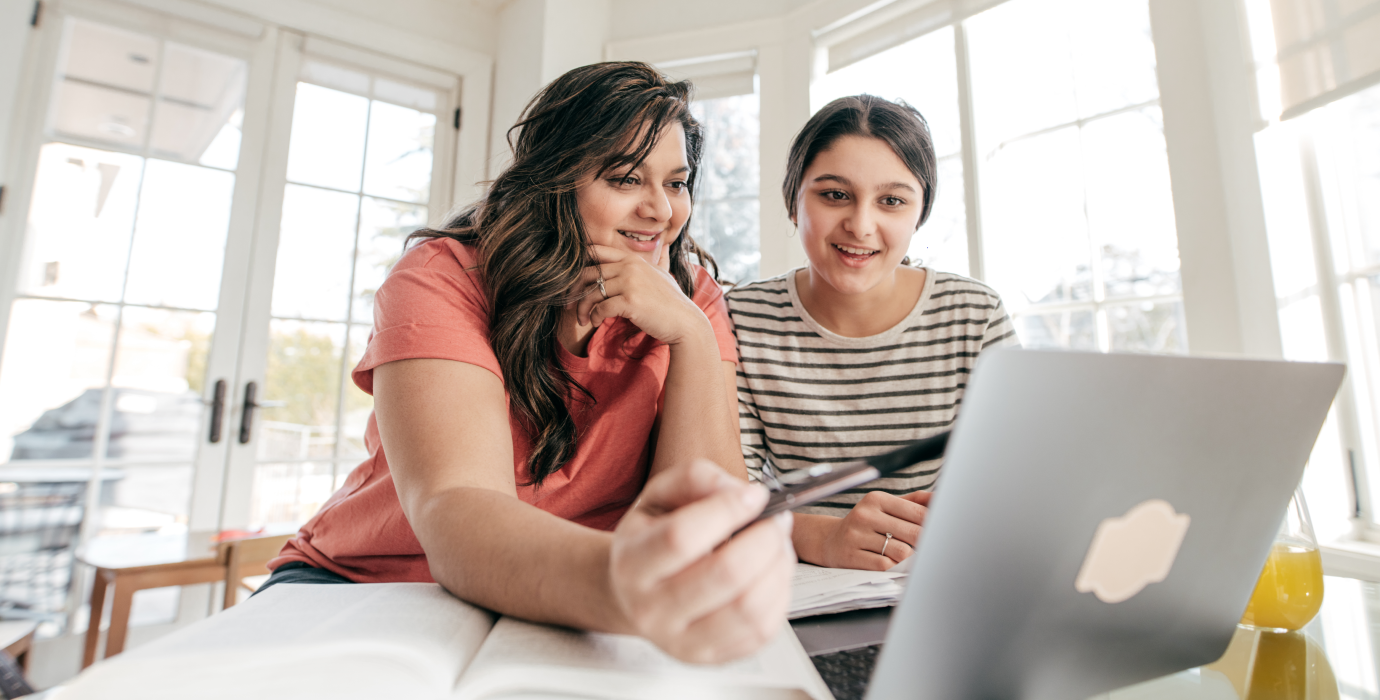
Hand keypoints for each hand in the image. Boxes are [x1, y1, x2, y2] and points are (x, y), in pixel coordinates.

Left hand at [574, 243, 708, 344]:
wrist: (685, 321)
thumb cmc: (671, 302)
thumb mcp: (658, 275)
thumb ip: (643, 267)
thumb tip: (637, 260)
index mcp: (633, 259)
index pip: (596, 251)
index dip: (578, 264)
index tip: (572, 281)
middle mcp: (630, 267)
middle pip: (588, 273)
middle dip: (575, 290)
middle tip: (570, 304)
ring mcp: (630, 283)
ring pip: (592, 293)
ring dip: (583, 309)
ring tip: (583, 320)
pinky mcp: (630, 302)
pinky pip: (601, 308)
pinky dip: (595, 317)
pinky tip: (595, 323)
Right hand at [610, 459, 795, 663]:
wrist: (636, 593)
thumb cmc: (653, 538)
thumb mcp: (660, 495)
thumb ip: (697, 479)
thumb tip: (740, 492)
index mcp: (632, 563)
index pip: (682, 537)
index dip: (727, 510)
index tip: (754, 495)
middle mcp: (652, 609)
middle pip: (725, 574)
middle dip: (765, 538)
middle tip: (777, 519)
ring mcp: (682, 641)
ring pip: (750, 608)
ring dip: (778, 568)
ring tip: (778, 545)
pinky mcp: (712, 657)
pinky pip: (761, 632)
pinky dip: (779, 596)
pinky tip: (771, 574)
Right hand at [806, 491, 929, 570]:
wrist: (830, 541)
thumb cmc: (867, 524)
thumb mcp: (886, 507)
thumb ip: (914, 502)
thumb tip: (941, 499)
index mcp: (877, 499)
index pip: (918, 513)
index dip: (934, 526)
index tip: (941, 533)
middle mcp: (865, 514)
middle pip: (913, 533)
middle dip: (924, 543)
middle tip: (928, 548)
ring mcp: (856, 536)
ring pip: (902, 552)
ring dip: (910, 558)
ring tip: (907, 556)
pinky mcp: (852, 556)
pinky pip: (886, 566)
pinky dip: (894, 567)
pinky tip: (892, 564)